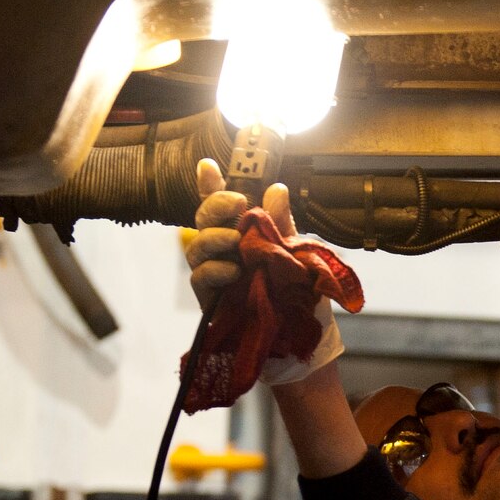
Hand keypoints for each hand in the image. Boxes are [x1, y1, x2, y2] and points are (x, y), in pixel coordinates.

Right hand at [187, 159, 296, 311]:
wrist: (302, 334)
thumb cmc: (298, 293)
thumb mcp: (296, 254)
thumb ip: (281, 224)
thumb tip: (276, 189)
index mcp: (244, 234)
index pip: (222, 207)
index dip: (210, 185)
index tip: (208, 166)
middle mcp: (225, 250)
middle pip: (204, 220)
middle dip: (215, 205)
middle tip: (237, 202)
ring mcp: (215, 273)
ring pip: (196, 247)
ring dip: (214, 238)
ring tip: (235, 240)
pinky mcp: (210, 299)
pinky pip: (200, 278)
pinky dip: (214, 270)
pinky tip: (232, 270)